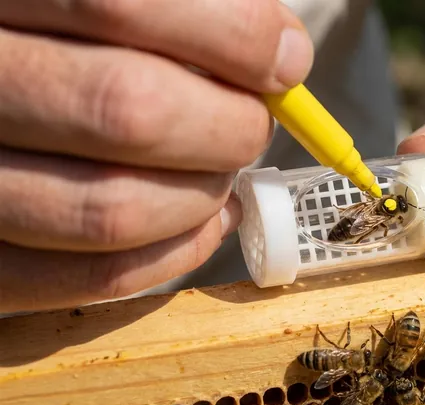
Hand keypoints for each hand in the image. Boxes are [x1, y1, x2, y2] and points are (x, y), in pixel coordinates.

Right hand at [0, 0, 313, 311]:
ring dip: (205, 196)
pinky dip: (176, 253)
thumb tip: (282, 55)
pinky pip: (93, 277)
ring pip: (114, 211)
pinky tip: (205, 220)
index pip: (120, 3)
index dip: (233, 35)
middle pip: (129, 112)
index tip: (285, 58)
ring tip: (222, 169)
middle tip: (252, 121)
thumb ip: (171, 6)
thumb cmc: (57, 36)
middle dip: (229, 125)